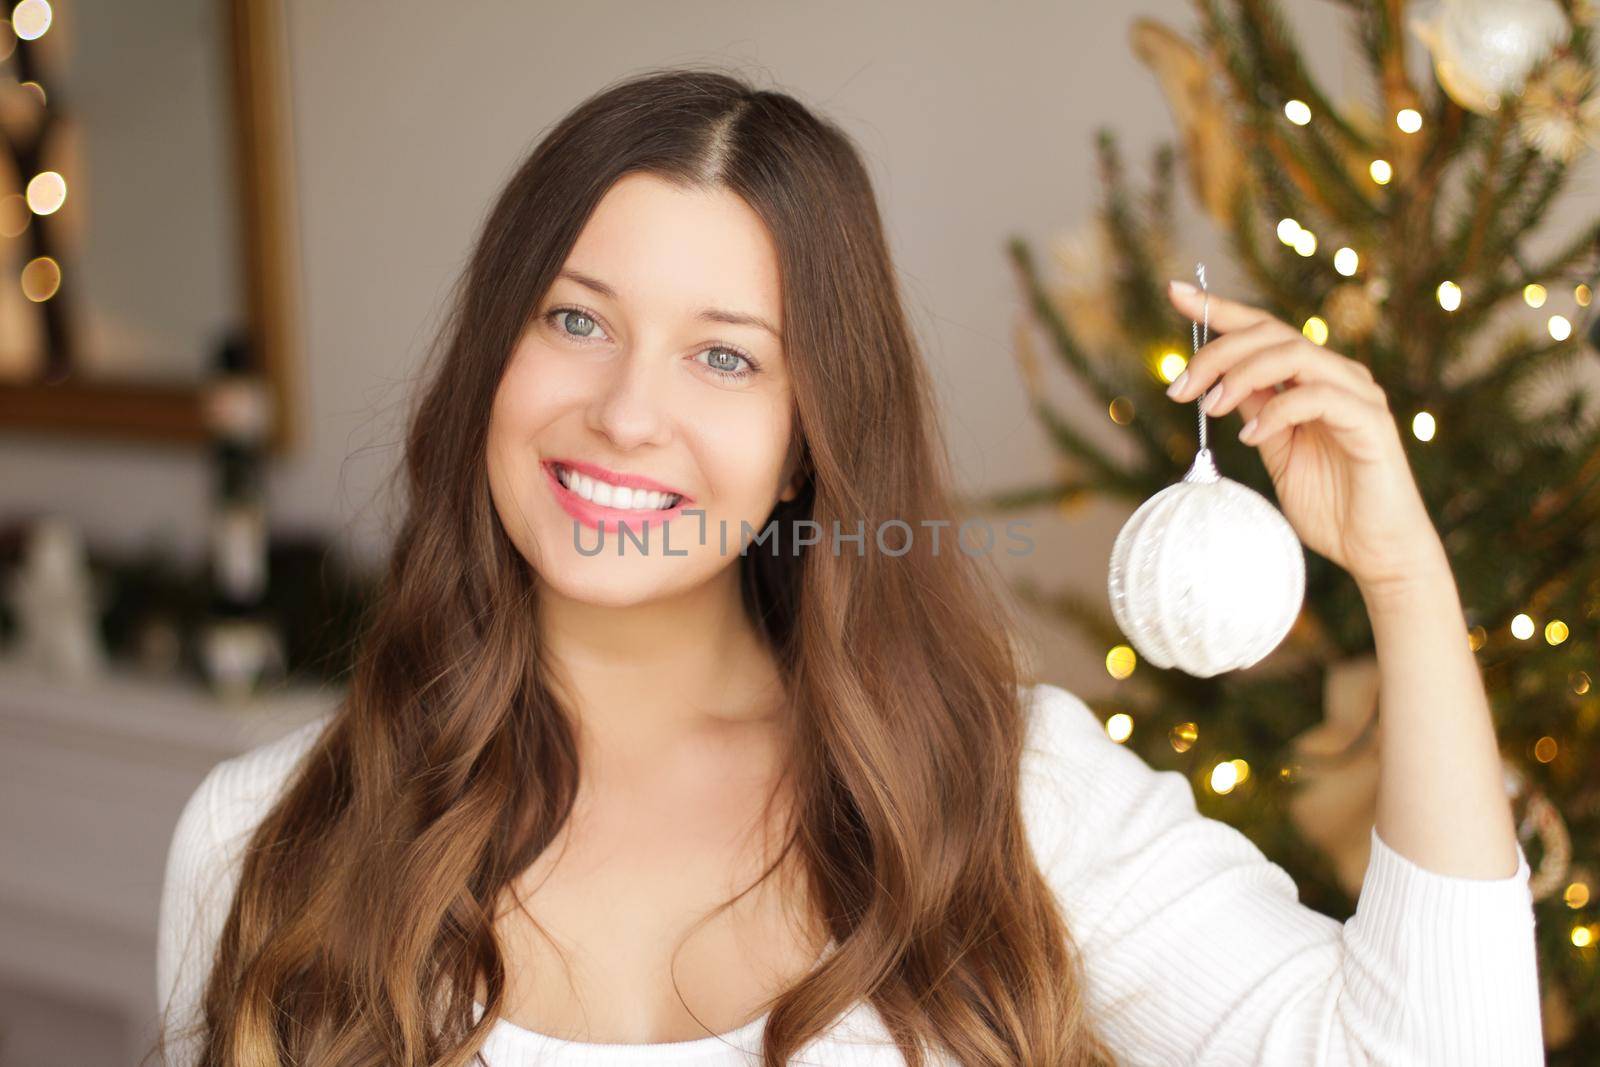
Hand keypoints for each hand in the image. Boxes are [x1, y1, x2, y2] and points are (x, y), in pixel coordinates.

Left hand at [1163, 280, 1446, 592]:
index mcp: (1311, 379)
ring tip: (1211, 408)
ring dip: (1241, 376)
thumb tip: (1221, 381)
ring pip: (1294, 354)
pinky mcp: (1370, 421)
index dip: (1218, 309)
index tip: (1176, 293)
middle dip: (1216, 352)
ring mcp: (1358, 394)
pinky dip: (1276, 411)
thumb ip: (1256, 410)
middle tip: (1180, 388)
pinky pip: (1317, 397)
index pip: (1262, 330)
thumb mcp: (1275, 450)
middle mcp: (1337, 376)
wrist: (1374, 549)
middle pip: (1271, 334)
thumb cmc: (1330, 503)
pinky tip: (1251, 436)